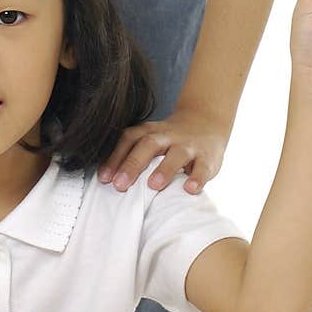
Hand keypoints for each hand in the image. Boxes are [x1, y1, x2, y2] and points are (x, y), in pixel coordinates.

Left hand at [98, 106, 228, 194]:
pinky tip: (190, 189)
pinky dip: (197, 178)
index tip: (104, 178)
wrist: (206, 122)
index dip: (115, 158)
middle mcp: (167, 136)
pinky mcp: (207, 157)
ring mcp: (188, 145)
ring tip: (153, 186)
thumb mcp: (151, 139)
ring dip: (164, 169)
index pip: (129, 140)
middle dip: (133, 165)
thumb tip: (108, 180)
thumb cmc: (169, 139)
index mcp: (149, 132)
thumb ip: (133, 154)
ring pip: (176, 154)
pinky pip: (203, 167)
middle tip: (120, 185)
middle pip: (148, 145)